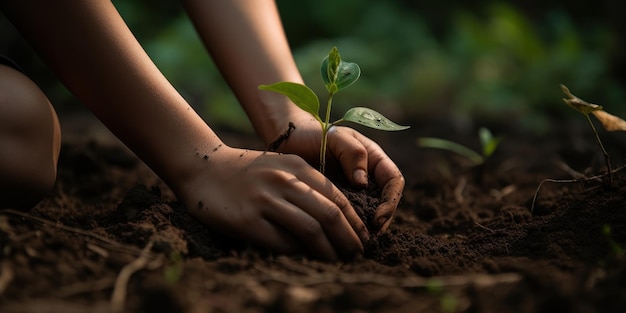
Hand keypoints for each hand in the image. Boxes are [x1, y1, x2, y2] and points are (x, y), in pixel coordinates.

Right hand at [175, 145, 367, 260]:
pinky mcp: (247, 220)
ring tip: (340, 261)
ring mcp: (265, 200)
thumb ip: (306, 185)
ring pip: (311, 229)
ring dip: (330, 250)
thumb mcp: (280, 166)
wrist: (202, 168)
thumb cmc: (246, 172)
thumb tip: (336, 218)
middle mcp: (284, 181)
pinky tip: (307, 259)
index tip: (363, 237)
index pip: (337, 197)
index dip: (355, 221)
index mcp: (296, 167)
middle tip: (358, 254)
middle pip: (330, 214)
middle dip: (349, 238)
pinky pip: (281, 242)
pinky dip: (299, 253)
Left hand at [273, 115, 404, 232]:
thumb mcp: (334, 137)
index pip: (394, 181)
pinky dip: (349, 227)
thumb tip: (363, 183)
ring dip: (366, 228)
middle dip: (381, 221)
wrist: (290, 140)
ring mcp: (355, 191)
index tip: (377, 217)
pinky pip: (350, 217)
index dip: (390, 201)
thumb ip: (352, 152)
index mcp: (374, 159)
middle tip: (367, 236)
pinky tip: (340, 237)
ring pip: (369, 213)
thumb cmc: (313, 134)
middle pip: (385, 202)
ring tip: (355, 240)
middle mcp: (368, 176)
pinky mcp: (339, 202)